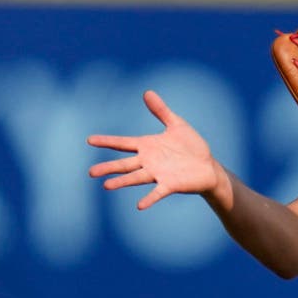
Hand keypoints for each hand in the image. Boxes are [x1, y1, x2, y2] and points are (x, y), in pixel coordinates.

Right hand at [87, 90, 222, 209]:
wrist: (208, 166)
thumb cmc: (191, 146)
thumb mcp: (177, 125)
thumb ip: (161, 111)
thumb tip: (147, 92)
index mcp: (147, 146)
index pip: (123, 143)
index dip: (107, 141)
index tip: (89, 140)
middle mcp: (149, 161)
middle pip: (124, 165)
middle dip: (108, 168)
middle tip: (91, 172)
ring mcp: (158, 174)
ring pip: (136, 177)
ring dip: (122, 182)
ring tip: (106, 186)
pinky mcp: (170, 184)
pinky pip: (158, 192)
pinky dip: (150, 198)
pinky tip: (139, 205)